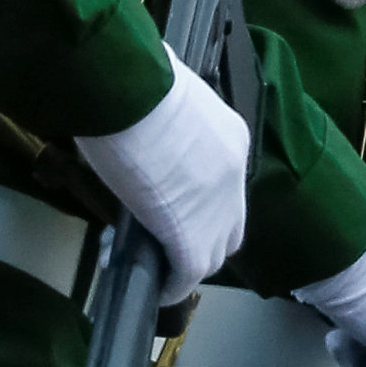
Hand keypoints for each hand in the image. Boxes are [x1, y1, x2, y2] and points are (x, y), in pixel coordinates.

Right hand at [78, 61, 249, 302]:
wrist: (130, 91)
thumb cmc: (137, 78)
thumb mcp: (166, 92)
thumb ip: (166, 113)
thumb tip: (145, 117)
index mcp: (231, 136)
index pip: (225, 182)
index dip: (201, 198)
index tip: (173, 200)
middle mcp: (235, 174)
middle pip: (231, 224)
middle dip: (205, 234)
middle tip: (169, 236)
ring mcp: (218, 209)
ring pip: (214, 254)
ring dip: (188, 262)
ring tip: (160, 265)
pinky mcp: (192, 238)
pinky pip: (187, 275)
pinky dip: (172, 285)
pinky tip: (155, 288)